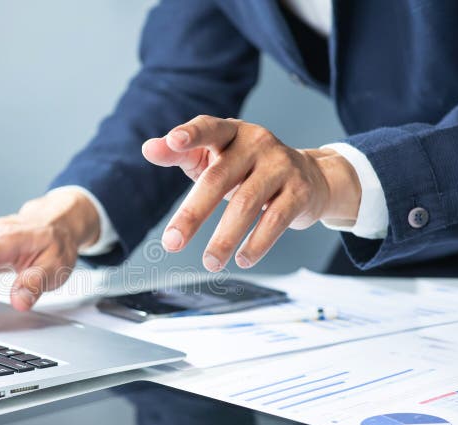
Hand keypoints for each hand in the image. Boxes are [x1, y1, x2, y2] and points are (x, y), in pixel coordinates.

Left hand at [142, 115, 360, 269]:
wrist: (309, 177)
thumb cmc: (246, 169)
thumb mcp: (213, 158)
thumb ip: (179, 154)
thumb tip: (148, 148)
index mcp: (230, 133)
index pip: (208, 128)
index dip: (191, 135)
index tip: (173, 142)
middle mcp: (257, 143)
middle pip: (219, 178)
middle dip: (192, 214)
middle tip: (171, 243)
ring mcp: (281, 165)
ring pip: (246, 204)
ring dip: (224, 239)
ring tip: (210, 263)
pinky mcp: (299, 191)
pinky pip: (275, 220)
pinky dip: (256, 244)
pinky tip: (241, 260)